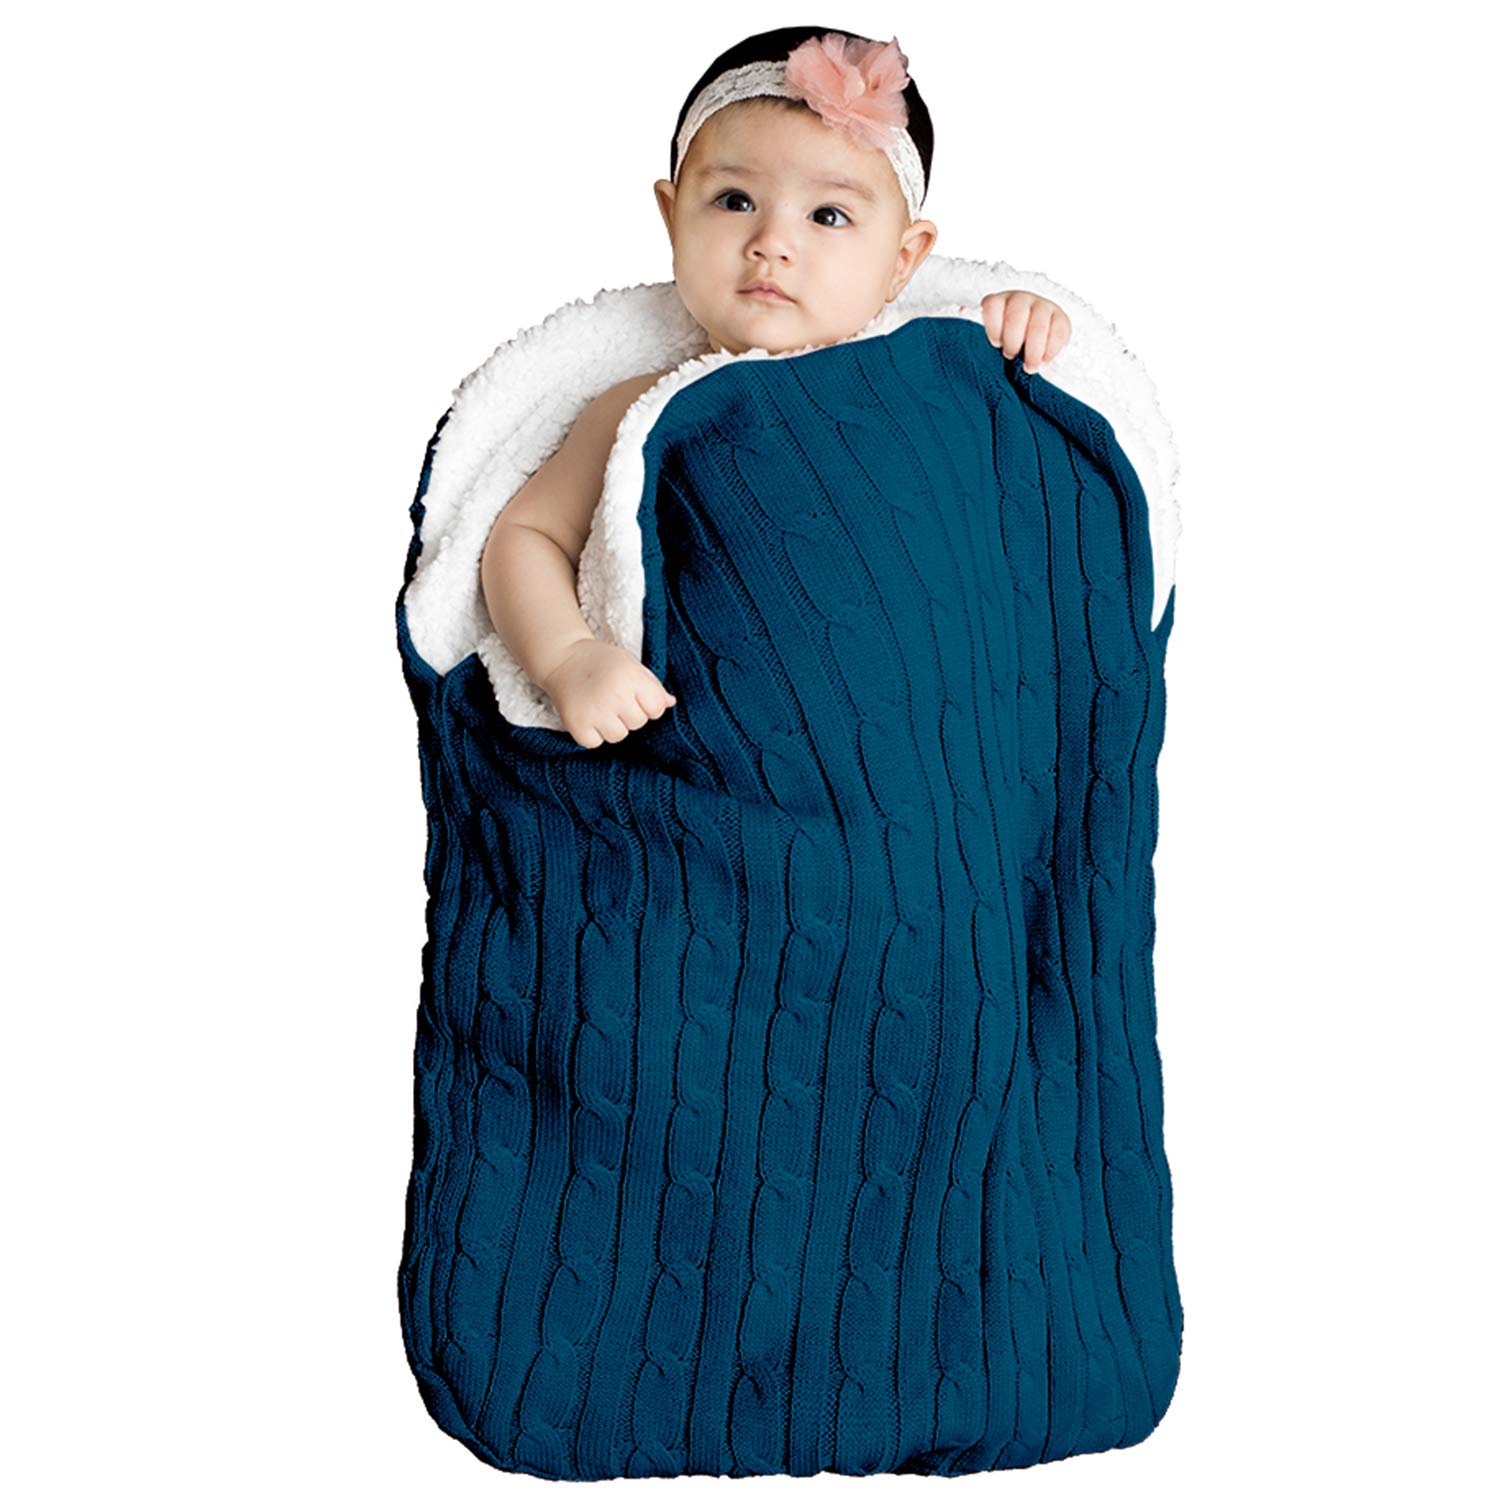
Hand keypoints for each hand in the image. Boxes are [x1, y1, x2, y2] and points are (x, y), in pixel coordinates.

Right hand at [538, 638, 676, 748]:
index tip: (634, 694)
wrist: (562, 658)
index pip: (656, 709)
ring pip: (618, 736)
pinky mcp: (576, 725)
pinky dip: (592, 734)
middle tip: (612, 697)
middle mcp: (614, 695)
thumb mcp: (631, 665)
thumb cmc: (602, 661)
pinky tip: (588, 714)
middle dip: (629, 714)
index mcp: (631, 677)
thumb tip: (671, 703)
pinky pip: (595, 743)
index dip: (647, 704)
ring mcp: (594, 712)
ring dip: (612, 725)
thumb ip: (652, 685)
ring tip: (600, 706)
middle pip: (638, 723)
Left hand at [980, 290, 1071, 373]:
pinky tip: (1044, 361)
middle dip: (1013, 342)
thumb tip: (958, 335)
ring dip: (1034, 350)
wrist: (1031, 344)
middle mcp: (1020, 299)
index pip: (992, 306)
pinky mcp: (1061, 318)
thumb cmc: (1003, 346)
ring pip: (1039, 326)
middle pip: (1016, 315)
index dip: (993, 328)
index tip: (994, 344)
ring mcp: (1042, 306)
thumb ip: (976, 340)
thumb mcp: (988, 341)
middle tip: (1010, 357)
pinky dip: (1051, 350)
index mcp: (998, 302)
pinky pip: (1059, 332)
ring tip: (1029, 367)